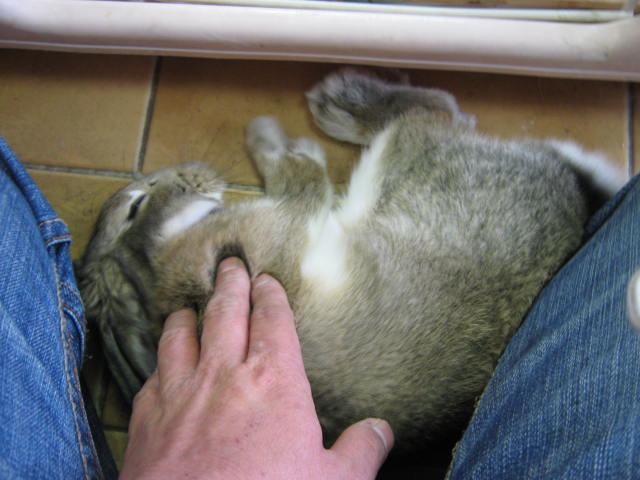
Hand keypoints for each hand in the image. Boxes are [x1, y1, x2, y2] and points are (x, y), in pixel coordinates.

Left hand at [119, 257, 392, 479]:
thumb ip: (361, 451)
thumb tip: (382, 430)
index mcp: (274, 380)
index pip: (273, 320)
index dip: (270, 294)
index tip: (266, 278)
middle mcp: (224, 374)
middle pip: (225, 311)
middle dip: (229, 283)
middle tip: (229, 263)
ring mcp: (180, 393)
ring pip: (180, 335)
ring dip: (187, 314)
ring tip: (189, 304)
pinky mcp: (146, 419)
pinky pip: (153, 373)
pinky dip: (160, 359)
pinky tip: (162, 362)